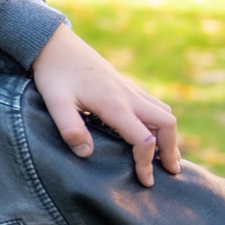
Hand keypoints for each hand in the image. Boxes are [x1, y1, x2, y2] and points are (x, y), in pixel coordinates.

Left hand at [30, 25, 179, 186]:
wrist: (53, 42)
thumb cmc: (53, 73)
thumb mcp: (55, 102)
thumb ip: (70, 128)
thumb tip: (87, 154)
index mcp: (114, 104)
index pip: (144, 139)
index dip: (147, 162)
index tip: (145, 181)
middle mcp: (128, 95)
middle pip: (167, 123)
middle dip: (172, 148)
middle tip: (171, 171)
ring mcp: (128, 88)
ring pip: (163, 112)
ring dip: (168, 134)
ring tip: (165, 155)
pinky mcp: (124, 84)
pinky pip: (152, 104)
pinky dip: (158, 121)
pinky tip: (149, 131)